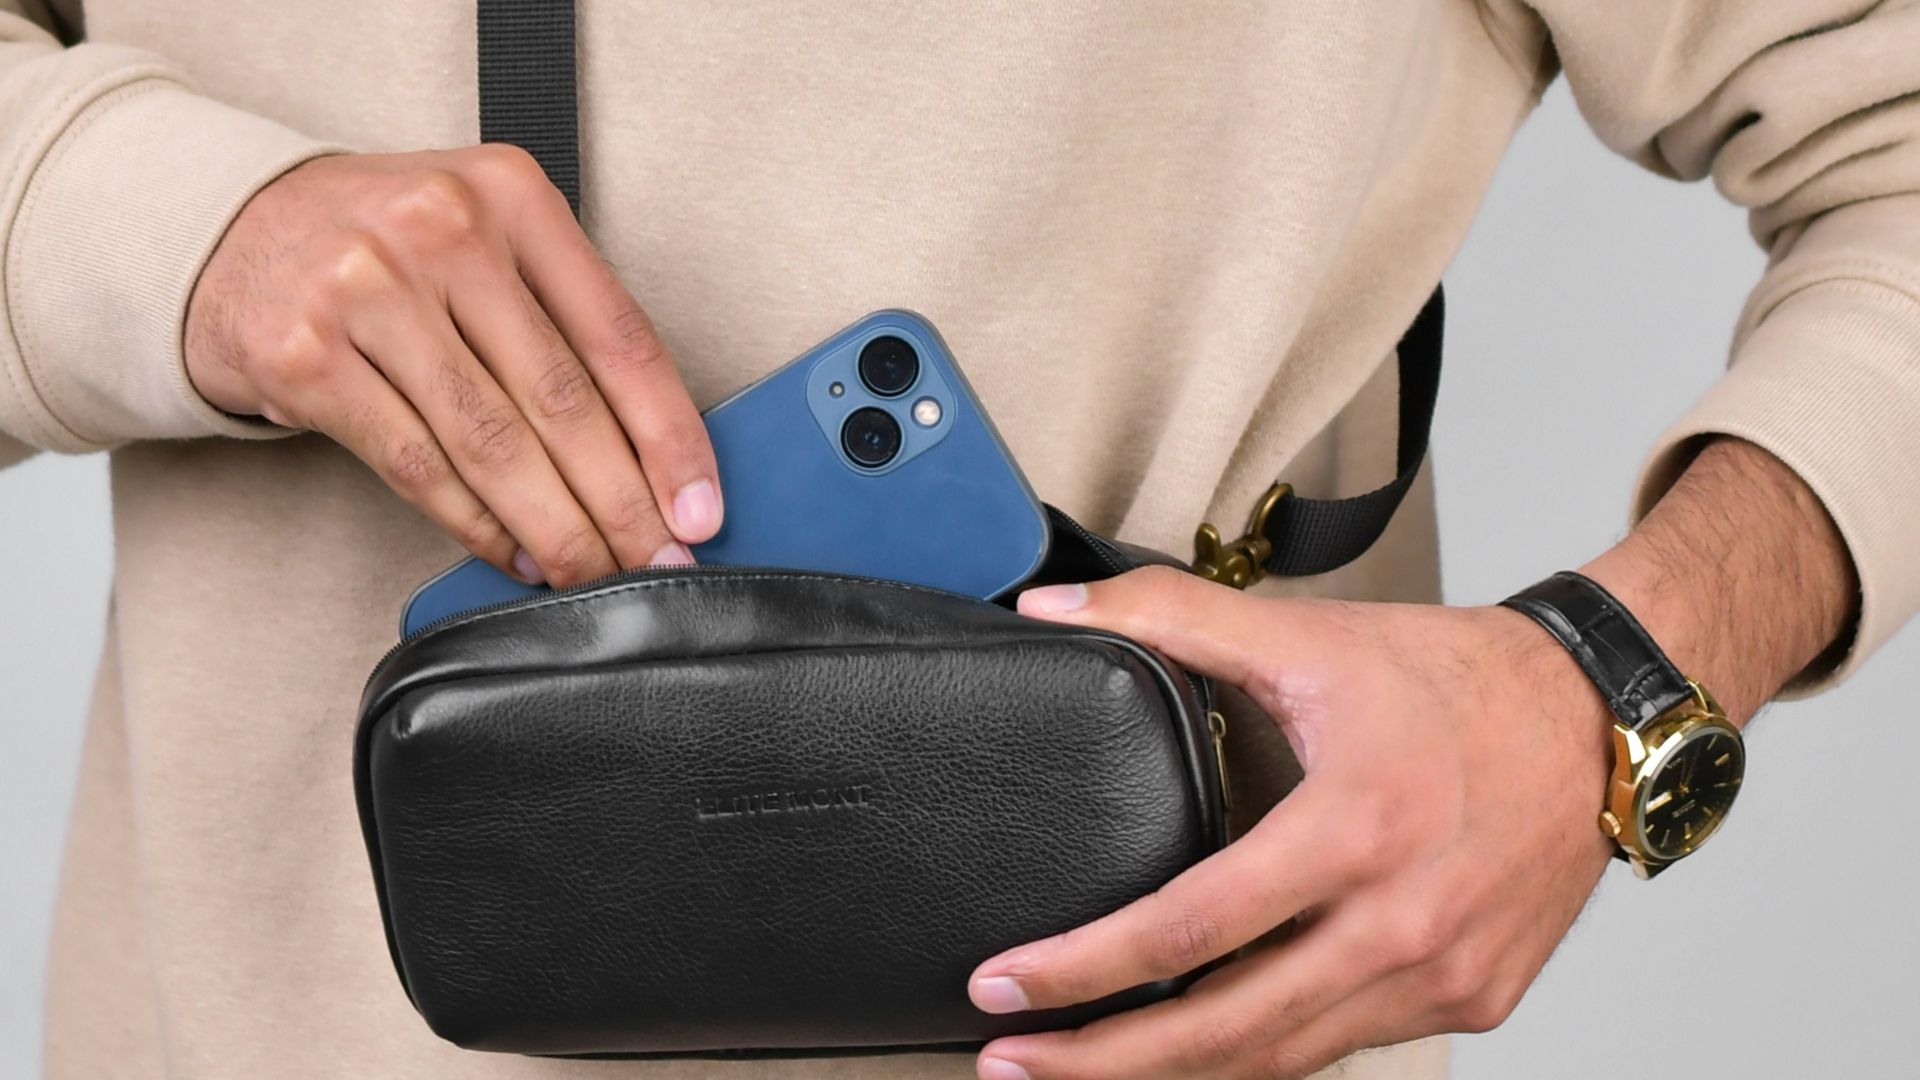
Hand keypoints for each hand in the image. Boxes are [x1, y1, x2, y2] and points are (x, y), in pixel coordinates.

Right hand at [186, 146, 720, 585]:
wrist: (228, 230)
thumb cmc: (386, 246)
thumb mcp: (484, 237)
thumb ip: (561, 315)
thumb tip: (654, 450)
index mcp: (511, 196)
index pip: (619, 336)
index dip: (669, 436)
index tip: (700, 508)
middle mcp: (442, 231)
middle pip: (562, 399)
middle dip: (623, 502)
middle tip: (659, 565)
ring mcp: (366, 290)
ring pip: (492, 444)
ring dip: (556, 529)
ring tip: (594, 577)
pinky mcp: (304, 356)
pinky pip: (418, 466)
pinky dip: (477, 524)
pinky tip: (516, 555)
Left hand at [966, 567, 1618, 1079]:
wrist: (1603, 718)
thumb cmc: (1457, 679)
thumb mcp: (1308, 636)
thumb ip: (1169, 616)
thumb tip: (1051, 609)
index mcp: (1354, 827)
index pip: (1190, 927)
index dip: (1083, 967)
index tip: (1002, 985)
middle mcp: (1402, 921)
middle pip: (1226, 1030)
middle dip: (1105, 1063)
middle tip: (1010, 1065)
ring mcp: (1443, 974)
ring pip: (1283, 1059)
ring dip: (1176, 1076)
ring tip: (1085, 1071)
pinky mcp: (1473, 998)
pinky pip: (1344, 1047)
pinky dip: (1265, 1055)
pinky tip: (1202, 1050)